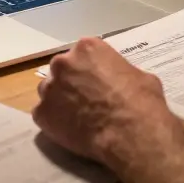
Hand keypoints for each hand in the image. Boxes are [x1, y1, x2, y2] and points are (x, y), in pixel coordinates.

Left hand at [33, 38, 183, 168]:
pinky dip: (54, 121)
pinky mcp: (42, 113)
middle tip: (87, 99)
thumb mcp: (140, 76)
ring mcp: (49, 88)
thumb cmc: (141, 102)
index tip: (97, 80)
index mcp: (87, 48)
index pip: (83, 53)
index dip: (90, 68)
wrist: (131, 134)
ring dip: (60, 100)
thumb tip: (119, 80)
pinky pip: (44, 114)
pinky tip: (70, 129)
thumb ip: (120, 72)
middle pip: (63, 69)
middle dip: (72, 82)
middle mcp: (63, 63)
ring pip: (50, 91)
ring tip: (78, 116)